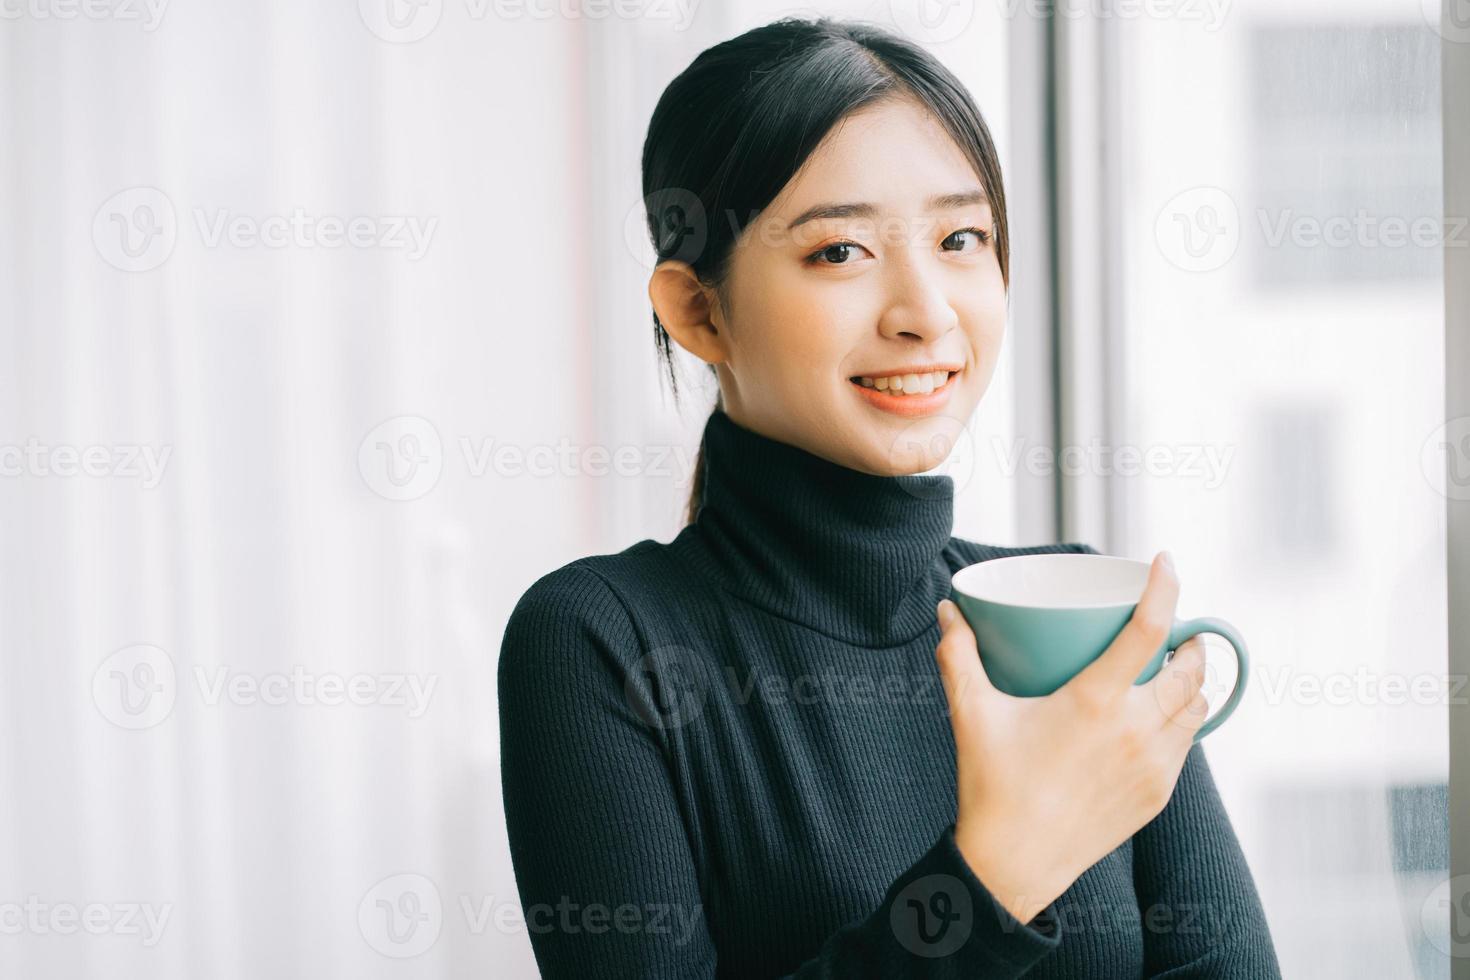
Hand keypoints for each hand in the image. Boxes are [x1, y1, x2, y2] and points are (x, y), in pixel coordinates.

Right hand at [934, 552, 1208, 924]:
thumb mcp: (971, 713)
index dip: (1165, 588)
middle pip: (1189, 669)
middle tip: (1175, 629)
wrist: (1013, 865)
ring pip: (1197, 709)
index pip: (1148, 630)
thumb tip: (948, 612)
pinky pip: (1186, 746)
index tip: (1166, 562)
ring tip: (1172, 671)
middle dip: (1189, 642)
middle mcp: (1135, 730)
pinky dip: (1182, 723)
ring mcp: (1153, 766)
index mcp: (1095, 702)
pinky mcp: (1156, 795)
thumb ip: (958, 655)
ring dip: (1192, 684)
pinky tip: (1161, 719)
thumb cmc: (992, 786)